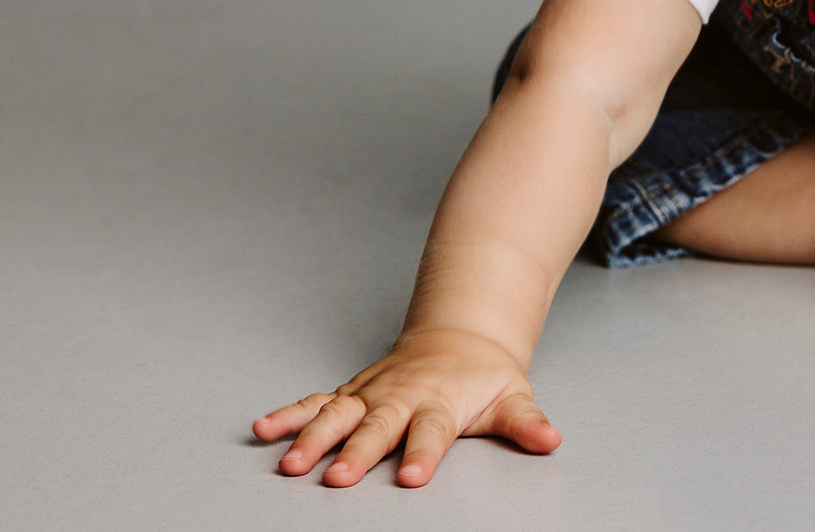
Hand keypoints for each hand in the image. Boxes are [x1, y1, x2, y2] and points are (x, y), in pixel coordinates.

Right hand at [252, 328, 560, 486]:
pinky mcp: (350, 392)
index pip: (433, 430)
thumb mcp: (513, 396)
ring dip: (312, 437)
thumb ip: (526, 422)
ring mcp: (371, 392)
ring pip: (338, 414)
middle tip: (336, 479)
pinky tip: (262, 429)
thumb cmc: (484, 377)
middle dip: (357, 451)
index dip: (423, 453)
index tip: (412, 477)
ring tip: (289, 463)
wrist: (460, 335)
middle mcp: (401, 396)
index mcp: (441, 401)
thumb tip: (551, 439)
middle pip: (378, 426)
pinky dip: (289, 414)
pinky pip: (315, 402)